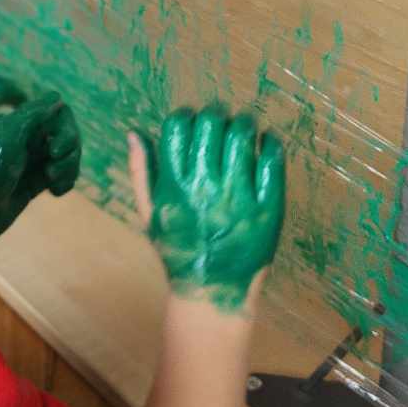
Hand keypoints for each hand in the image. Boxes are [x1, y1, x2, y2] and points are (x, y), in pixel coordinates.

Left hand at [0, 94, 80, 243]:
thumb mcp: (8, 137)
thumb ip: (33, 115)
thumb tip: (58, 99)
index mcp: (20, 123)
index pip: (59, 113)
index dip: (66, 129)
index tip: (55, 149)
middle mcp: (28, 138)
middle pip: (68, 134)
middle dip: (69, 150)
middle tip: (52, 166)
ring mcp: (32, 161)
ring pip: (67, 156)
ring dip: (69, 167)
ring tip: (52, 180)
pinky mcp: (35, 183)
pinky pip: (63, 175)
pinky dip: (66, 181)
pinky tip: (54, 191)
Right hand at [129, 108, 284, 311]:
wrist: (213, 291)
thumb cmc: (178, 250)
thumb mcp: (150, 214)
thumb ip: (141, 172)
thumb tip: (134, 133)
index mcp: (175, 184)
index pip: (177, 127)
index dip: (184, 116)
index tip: (191, 122)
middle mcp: (206, 185)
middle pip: (211, 124)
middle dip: (214, 115)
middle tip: (220, 121)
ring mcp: (239, 196)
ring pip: (243, 135)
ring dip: (243, 123)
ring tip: (243, 128)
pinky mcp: (268, 207)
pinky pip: (273, 161)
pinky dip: (271, 143)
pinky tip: (267, 143)